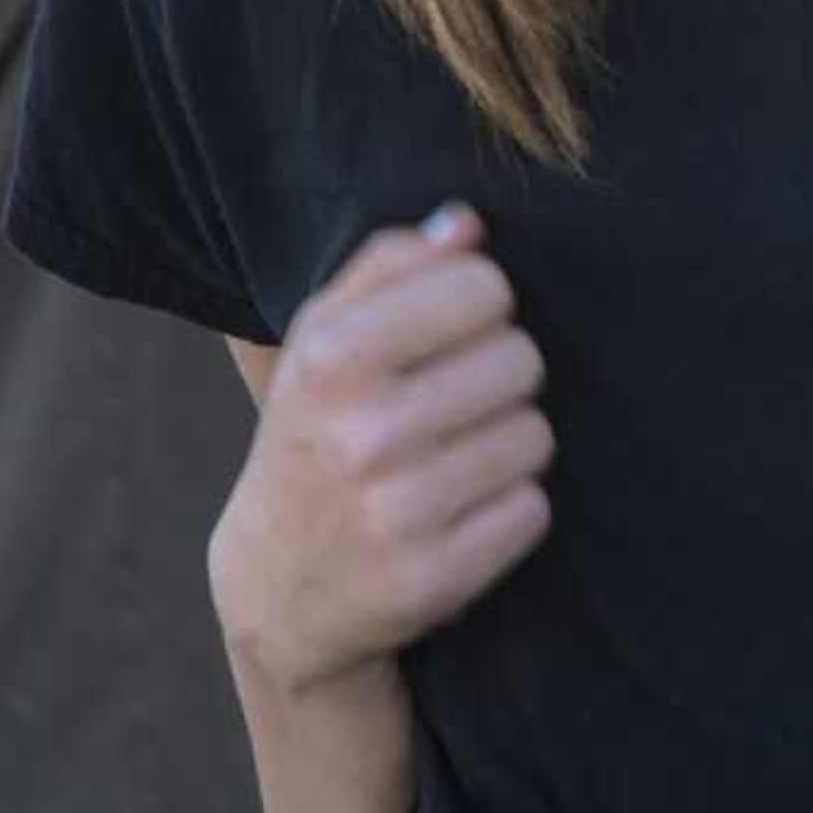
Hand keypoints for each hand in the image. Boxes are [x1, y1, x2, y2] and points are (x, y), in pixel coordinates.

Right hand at [210, 205, 552, 698]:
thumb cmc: (315, 435)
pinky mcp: (434, 579)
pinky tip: (462, 512)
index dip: (479, 305)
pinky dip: (510, 508)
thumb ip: (390, 266)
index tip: (451, 334)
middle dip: (500, 375)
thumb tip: (466, 225)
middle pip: (522, 359)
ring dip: (509, 443)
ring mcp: (398, 512)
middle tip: (456, 403)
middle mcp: (362, 433)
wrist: (277, 588)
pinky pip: (532, 509)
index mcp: (332, 358)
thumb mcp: (321, 339)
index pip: (483, 286)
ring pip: (535, 436)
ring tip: (457, 457)